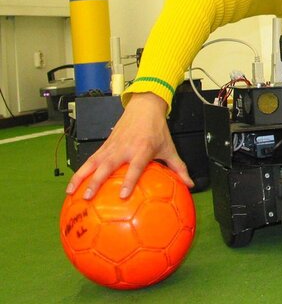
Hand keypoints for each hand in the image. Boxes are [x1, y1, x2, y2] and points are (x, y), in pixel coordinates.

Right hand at [65, 92, 193, 199]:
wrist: (145, 107)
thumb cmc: (157, 129)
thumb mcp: (169, 148)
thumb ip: (178, 168)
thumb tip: (189, 185)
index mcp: (142, 149)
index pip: (135, 167)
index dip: (129, 181)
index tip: (123, 195)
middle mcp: (125, 148)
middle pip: (108, 166)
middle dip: (97, 182)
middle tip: (89, 197)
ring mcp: (112, 146)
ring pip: (93, 163)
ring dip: (81, 177)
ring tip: (71, 193)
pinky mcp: (104, 145)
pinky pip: (90, 160)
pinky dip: (80, 172)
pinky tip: (72, 186)